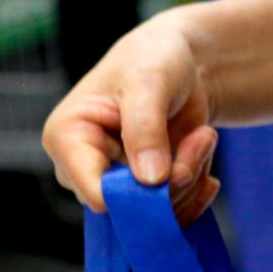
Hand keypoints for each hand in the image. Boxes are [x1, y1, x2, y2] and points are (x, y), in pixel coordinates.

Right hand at [42, 6, 219, 222]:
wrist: (180, 62)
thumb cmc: (154, 59)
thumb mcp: (149, 81)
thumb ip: (146, 128)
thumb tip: (149, 180)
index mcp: (67, 138)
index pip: (95, 194)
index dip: (140, 195)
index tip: (178, 169)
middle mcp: (85, 168)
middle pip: (133, 209)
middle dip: (177, 181)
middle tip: (203, 138)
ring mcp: (115, 181)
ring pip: (159, 212)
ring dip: (193, 177)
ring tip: (205, 136)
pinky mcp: (143, 188)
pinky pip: (174, 211)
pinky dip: (198, 188)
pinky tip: (206, 156)